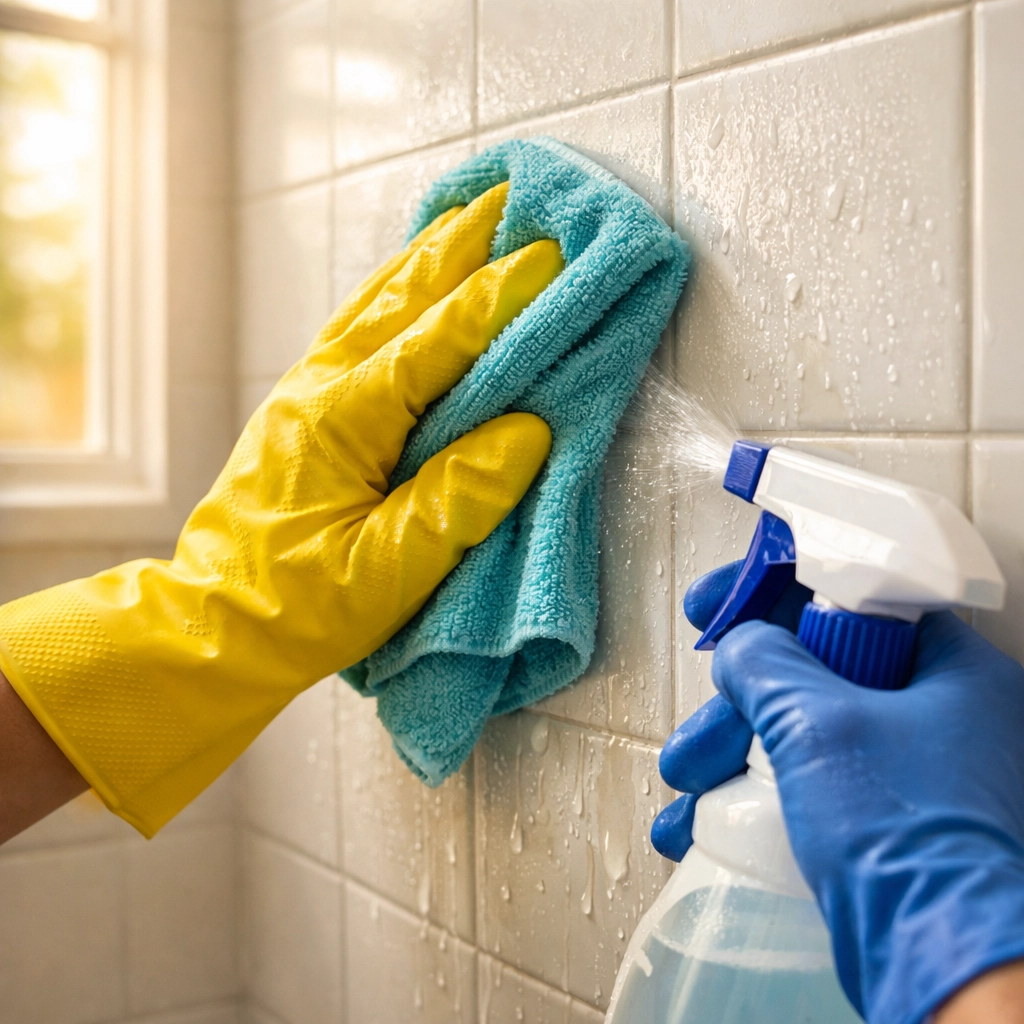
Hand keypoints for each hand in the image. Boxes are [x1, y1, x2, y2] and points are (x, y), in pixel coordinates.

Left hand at [0, 182, 561, 837]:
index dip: (497, 300)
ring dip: (429, 256)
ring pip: (376, 303)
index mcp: (342, 421)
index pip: (434, 344)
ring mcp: (306, 392)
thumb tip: (528, 431)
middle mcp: (320, 389)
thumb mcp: (387, 571)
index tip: (550, 257)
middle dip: (464, 247)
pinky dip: (395, 289)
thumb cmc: (298, 608)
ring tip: (474, 215)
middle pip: (402, 299)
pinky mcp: (305, 409)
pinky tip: (412, 277)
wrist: (214, 624)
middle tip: (516, 197)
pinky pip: (358, 326)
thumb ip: (457, 499)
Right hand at [655, 564, 1023, 1023]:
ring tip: (685, 782)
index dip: (772, 592)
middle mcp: (942, 718)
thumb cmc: (906, 839)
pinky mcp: (888, 826)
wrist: (945, 971)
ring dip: (732, 753)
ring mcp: (915, 776)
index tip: (717, 603)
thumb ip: (767, 664)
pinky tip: (700, 820)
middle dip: (738, 701)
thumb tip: (742, 648)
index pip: (852, 600)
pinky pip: (810, 786)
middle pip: (816, 673)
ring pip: (804, 734)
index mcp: (954, 672)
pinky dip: (754, 797)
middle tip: (703, 721)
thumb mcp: (817, 723)